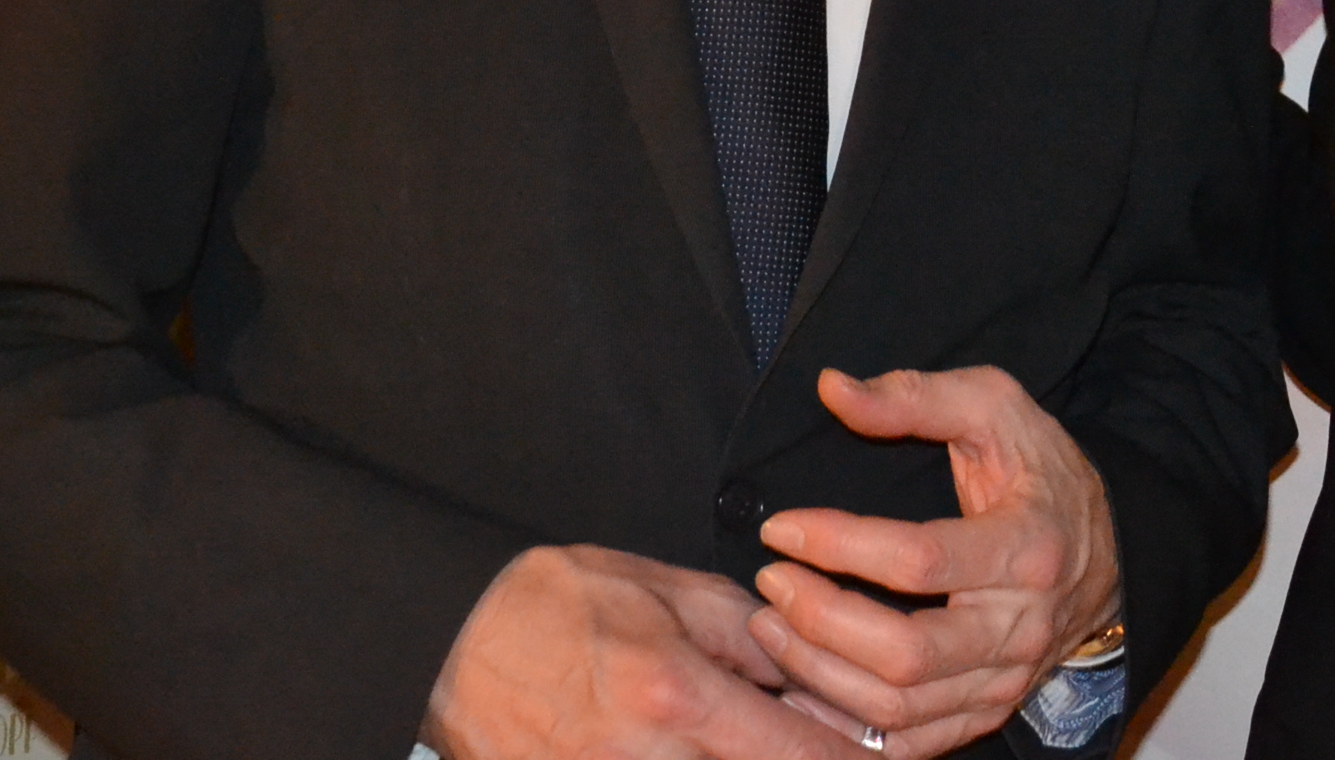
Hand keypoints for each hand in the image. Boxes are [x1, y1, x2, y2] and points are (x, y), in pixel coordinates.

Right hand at [423, 544, 867, 759]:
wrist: (444, 639)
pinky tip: (710, 750)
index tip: (891, 755)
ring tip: (762, 736)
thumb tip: (812, 673)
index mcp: (678, 698)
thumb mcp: (666, 591)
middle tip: (839, 744)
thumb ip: (751, 633)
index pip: (801, 754)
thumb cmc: (554, 603)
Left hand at [746, 366, 1123, 757]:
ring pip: (900, 707)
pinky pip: (910, 744)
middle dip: (820, 623)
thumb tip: (833, 389)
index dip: (838, 545)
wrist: (1109, 553)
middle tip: (771, 583)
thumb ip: (915, 397)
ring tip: (772, 629)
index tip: (780, 527)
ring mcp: (1006, 679)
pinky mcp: (988, 711)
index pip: (919, 560)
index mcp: (1028, 548)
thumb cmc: (1042, 475)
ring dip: (819, 674)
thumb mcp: (996, 411)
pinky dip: (845, 731)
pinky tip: (802, 693)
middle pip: (905, 654)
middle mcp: (1021, 627)